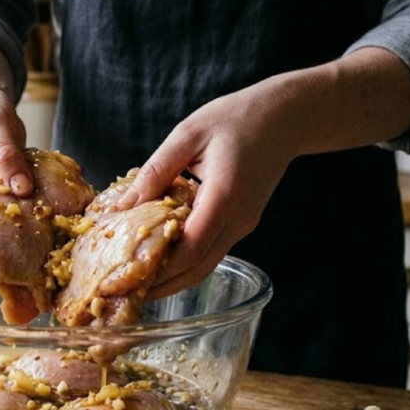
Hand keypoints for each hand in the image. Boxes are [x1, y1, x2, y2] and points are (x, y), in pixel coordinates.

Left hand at [123, 79, 302, 299]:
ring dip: (173, 278)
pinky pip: (211, 250)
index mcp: (224, 197)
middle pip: (197, 269)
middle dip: (162, 285)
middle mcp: (238, 219)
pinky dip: (185, 261)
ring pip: (205, 265)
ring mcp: (243, 224)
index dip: (158, 270)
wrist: (286, 117)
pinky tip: (160, 257)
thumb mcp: (188, 135)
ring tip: (138, 282)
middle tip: (126, 293)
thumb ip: (156, 171)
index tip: (126, 278)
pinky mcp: (242, 223)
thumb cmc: (237, 118)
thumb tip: (123, 204)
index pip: (190, 249)